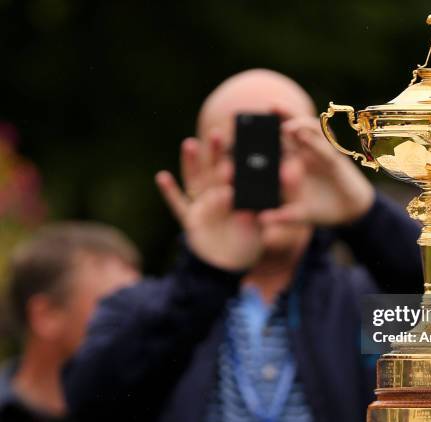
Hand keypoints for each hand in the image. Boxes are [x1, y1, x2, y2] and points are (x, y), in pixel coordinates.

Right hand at [156, 133, 262, 270]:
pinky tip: (162, 176)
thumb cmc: (247, 245)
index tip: (241, 144)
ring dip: (191, 163)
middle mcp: (218, 197)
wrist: (229, 267)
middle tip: (217, 134)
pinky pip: (178, 204)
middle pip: (215, 170)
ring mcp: (202, 207)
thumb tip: (252, 210)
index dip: (237, 159)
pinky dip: (170, 191)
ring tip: (189, 144)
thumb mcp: (256, 231)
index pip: (237, 174)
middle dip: (215, 153)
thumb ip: (253, 219)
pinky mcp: (190, 220)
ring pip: (196, 181)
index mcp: (236, 197)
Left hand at [260, 116, 374, 226]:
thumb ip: (283, 216)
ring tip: (279, 117)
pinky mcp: (334, 157)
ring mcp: (319, 153)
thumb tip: (262, 219)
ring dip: (294, 119)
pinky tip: (301, 132)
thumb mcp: (301, 215)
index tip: (244, 128)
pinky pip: (323, 142)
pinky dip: (312, 135)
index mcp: (293, 165)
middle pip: (288, 130)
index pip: (275, 146)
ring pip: (306, 128)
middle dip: (278, 116)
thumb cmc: (323, 210)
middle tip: (263, 107)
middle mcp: (304, 155)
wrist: (350, 211)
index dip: (263, 134)